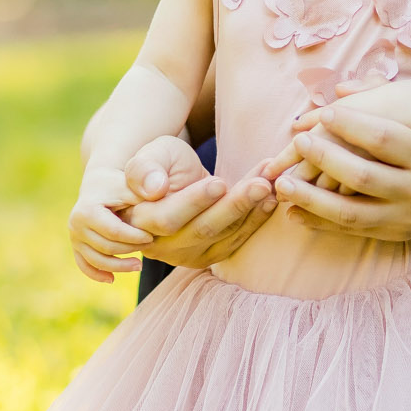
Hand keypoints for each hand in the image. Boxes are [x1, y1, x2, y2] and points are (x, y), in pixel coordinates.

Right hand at [68, 165, 150, 283]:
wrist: (103, 183)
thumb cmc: (123, 183)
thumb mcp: (134, 180)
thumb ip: (147, 182)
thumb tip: (158, 190)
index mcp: (87, 210)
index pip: (113, 232)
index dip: (134, 238)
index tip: (152, 237)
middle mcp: (76, 225)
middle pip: (106, 248)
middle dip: (130, 250)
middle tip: (151, 246)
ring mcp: (75, 237)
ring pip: (96, 260)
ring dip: (119, 266)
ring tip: (139, 265)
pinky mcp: (77, 245)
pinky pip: (85, 265)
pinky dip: (97, 274)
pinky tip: (113, 279)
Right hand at [70, 136, 278, 280]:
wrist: (171, 182)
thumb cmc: (159, 164)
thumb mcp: (149, 155)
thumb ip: (144, 169)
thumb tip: (154, 188)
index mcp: (138, 222)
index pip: (167, 218)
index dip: (194, 202)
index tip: (219, 182)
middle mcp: (161, 246)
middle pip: (202, 230)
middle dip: (234, 206)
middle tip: (261, 184)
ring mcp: (187, 255)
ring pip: (224, 235)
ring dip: (251, 209)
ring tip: (271, 183)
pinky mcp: (210, 255)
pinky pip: (236, 240)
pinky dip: (256, 219)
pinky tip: (271, 199)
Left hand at [264, 106, 410, 241]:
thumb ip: (387, 105)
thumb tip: (338, 90)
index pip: (385, 139)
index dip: (352, 125)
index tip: (325, 113)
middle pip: (363, 176)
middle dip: (325, 159)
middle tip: (298, 143)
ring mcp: (407, 218)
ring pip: (351, 213)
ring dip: (312, 199)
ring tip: (283, 184)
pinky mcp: (394, 236)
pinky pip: (350, 232)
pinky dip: (319, 223)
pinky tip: (294, 212)